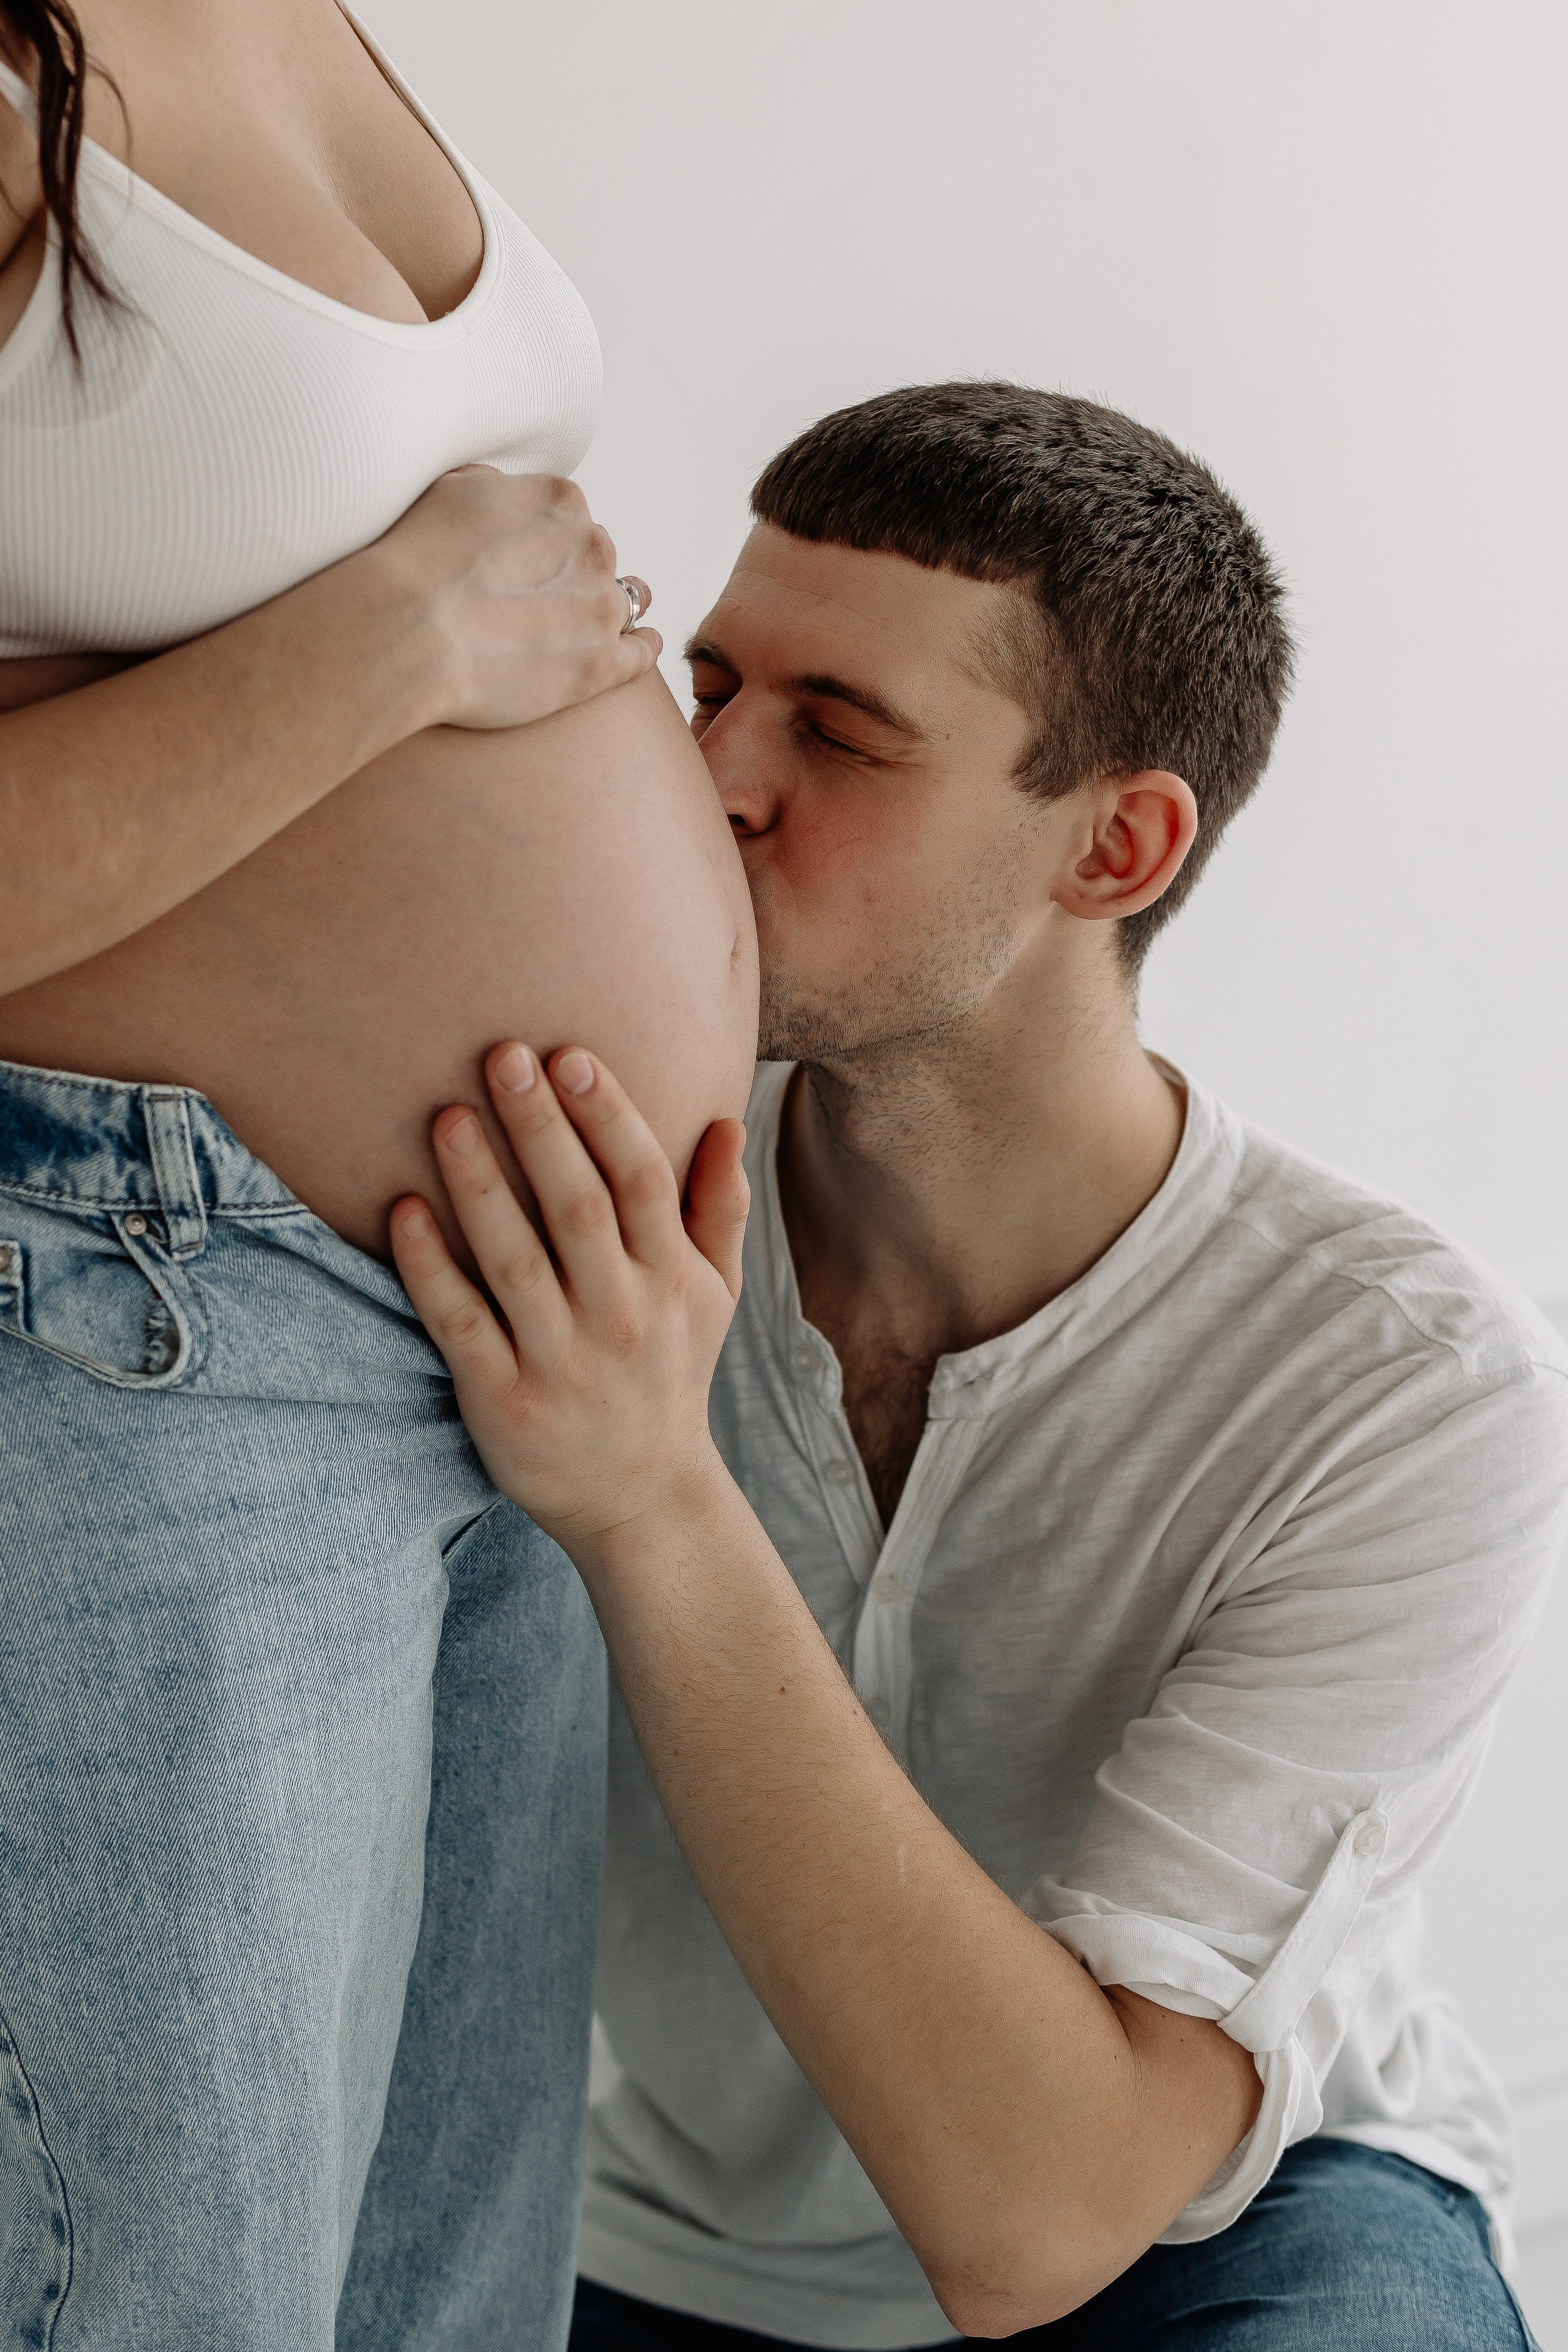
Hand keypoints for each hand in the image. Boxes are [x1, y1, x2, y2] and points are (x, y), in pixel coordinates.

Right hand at [373, 467, 661, 730]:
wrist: (407, 630)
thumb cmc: (416, 562)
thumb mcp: (452, 489)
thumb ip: (496, 487)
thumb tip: (507, 492)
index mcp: (561, 501)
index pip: (570, 517)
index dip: (548, 541)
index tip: (527, 560)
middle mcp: (592, 547)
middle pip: (597, 557)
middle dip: (575, 574)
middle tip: (539, 598)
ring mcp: (600, 608)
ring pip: (625, 601)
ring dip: (609, 607)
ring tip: (592, 622)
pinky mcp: (599, 666)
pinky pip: (641, 653)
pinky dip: (642, 646)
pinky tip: (640, 644)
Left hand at [389, 1044, 747, 1548]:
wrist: (639, 1500)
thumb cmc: (670, 1375)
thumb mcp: (714, 1297)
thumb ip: (717, 1209)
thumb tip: (726, 1119)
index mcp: (668, 1280)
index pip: (642, 1183)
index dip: (609, 1116)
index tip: (571, 1056)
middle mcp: (619, 1317)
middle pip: (579, 1209)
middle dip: (542, 1130)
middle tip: (502, 1054)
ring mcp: (559, 1361)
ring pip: (516, 1261)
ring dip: (480, 1187)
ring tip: (448, 1117)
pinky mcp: (502, 1400)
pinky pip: (460, 1324)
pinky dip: (431, 1268)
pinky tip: (402, 1210)